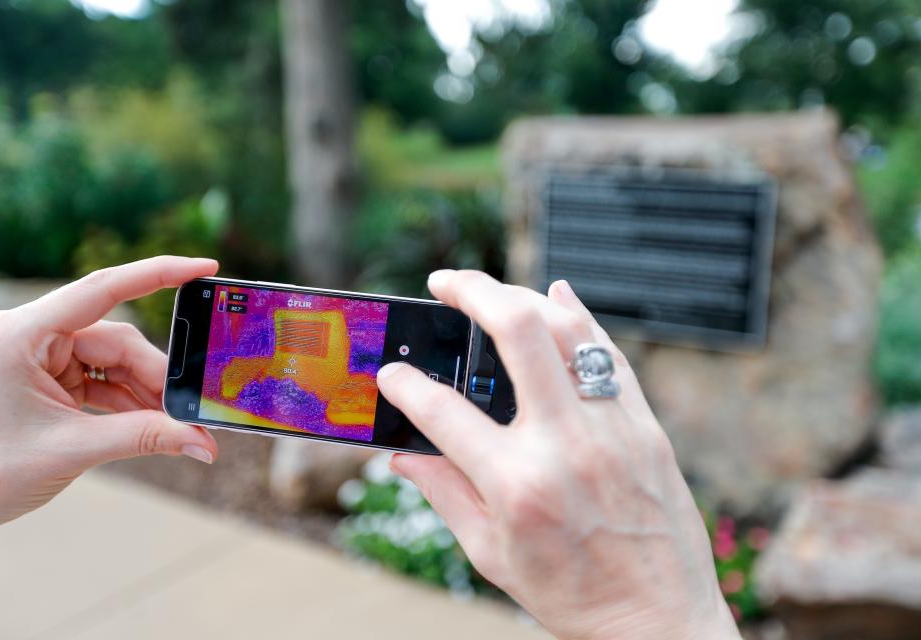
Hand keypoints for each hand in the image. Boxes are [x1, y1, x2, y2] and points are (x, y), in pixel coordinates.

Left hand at [0, 256, 219, 546]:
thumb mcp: (73, 449)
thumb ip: (145, 437)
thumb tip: (203, 441)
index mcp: (21, 333)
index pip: (102, 289)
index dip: (159, 274)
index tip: (204, 267)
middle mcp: (31, 334)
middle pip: (117, 341)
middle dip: (157, 377)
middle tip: (194, 413)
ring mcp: (40, 355)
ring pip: (116, 362)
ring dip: (147, 394)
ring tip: (177, 427)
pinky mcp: (49, 377)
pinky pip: (103, 379)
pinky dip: (129, 402)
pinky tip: (154, 426)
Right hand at [377, 271, 738, 639]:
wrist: (661, 619)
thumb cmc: (575, 596)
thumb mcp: (492, 556)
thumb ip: (443, 495)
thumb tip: (402, 455)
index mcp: (516, 485)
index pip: (443, 412)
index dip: (405, 386)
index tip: (391, 374)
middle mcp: (566, 445)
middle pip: (517, 333)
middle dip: (473, 290)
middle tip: (444, 282)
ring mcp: (612, 429)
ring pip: (569, 329)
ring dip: (523, 295)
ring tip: (492, 291)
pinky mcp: (645, 426)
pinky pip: (610, 354)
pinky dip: (581, 318)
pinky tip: (557, 295)